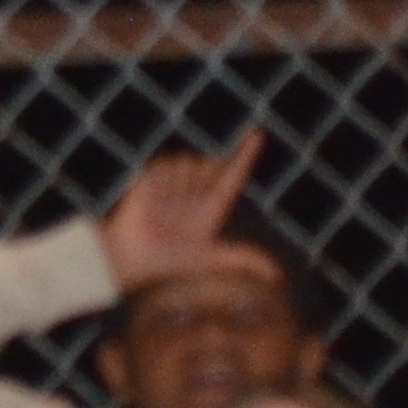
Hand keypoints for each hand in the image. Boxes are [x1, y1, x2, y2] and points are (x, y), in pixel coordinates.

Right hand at [100, 130, 264, 297]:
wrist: (131, 258)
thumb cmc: (170, 263)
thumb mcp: (210, 260)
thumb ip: (243, 259)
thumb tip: (277, 274)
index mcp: (211, 209)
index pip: (233, 176)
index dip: (246, 155)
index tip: (258, 133)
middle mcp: (193, 193)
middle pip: (211, 164)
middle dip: (206, 172)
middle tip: (190, 201)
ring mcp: (172, 184)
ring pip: (189, 162)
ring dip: (182, 180)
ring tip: (166, 208)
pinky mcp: (150, 178)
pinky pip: (166, 164)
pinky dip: (163, 178)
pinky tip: (152, 199)